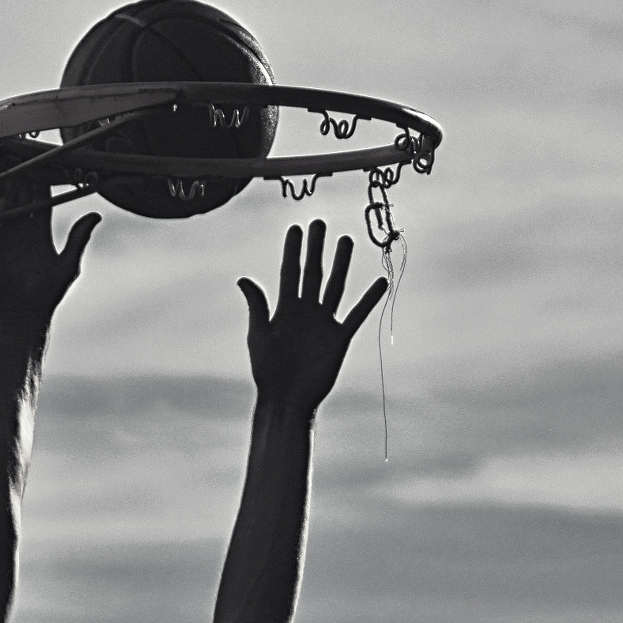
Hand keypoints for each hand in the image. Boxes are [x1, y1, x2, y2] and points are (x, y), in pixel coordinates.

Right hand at [0, 179, 101, 324]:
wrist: (21, 314)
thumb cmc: (47, 294)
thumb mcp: (67, 264)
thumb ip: (79, 238)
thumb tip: (96, 215)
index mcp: (40, 232)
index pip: (41, 199)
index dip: (43, 182)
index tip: (47, 165)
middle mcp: (21, 230)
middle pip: (22, 196)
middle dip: (24, 177)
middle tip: (27, 159)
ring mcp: (3, 234)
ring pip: (4, 202)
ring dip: (7, 186)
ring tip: (12, 168)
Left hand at [237, 220, 387, 413]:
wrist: (286, 398)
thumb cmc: (268, 369)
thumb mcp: (259, 334)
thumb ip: (257, 306)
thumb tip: (243, 279)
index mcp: (284, 309)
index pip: (289, 272)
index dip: (292, 251)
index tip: (295, 228)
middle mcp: (306, 311)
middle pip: (313, 273)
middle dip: (316, 248)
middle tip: (319, 223)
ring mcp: (323, 323)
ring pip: (334, 287)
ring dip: (341, 264)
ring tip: (346, 240)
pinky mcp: (339, 338)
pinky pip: (356, 315)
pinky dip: (368, 300)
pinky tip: (379, 283)